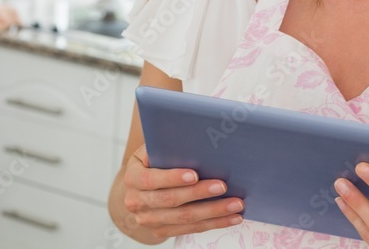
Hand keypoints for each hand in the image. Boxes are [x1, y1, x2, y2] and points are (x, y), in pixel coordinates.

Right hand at [122, 145, 243, 239]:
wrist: (139, 188)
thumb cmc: (152, 162)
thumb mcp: (151, 150)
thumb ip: (165, 147)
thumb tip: (193, 137)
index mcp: (132, 178)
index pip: (151, 179)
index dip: (172, 178)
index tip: (195, 174)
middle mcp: (136, 202)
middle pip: (170, 201)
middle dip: (199, 193)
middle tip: (223, 186)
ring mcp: (149, 220)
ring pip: (184, 219)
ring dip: (213, 212)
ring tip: (236, 204)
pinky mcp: (162, 232)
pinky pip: (191, 229)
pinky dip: (215, 223)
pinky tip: (232, 217)